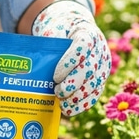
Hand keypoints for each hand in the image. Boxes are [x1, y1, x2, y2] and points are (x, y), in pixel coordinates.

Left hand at [31, 0, 111, 115]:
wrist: (74, 30)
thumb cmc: (60, 30)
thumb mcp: (53, 29)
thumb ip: (48, 43)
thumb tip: (36, 63)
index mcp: (88, 33)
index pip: (82, 47)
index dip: (69, 63)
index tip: (55, 76)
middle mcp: (99, 50)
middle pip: (89, 69)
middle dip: (73, 84)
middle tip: (57, 92)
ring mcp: (103, 65)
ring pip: (95, 84)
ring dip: (78, 98)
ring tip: (63, 105)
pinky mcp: (102, 78)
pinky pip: (95, 93)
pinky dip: (83, 103)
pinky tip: (71, 109)